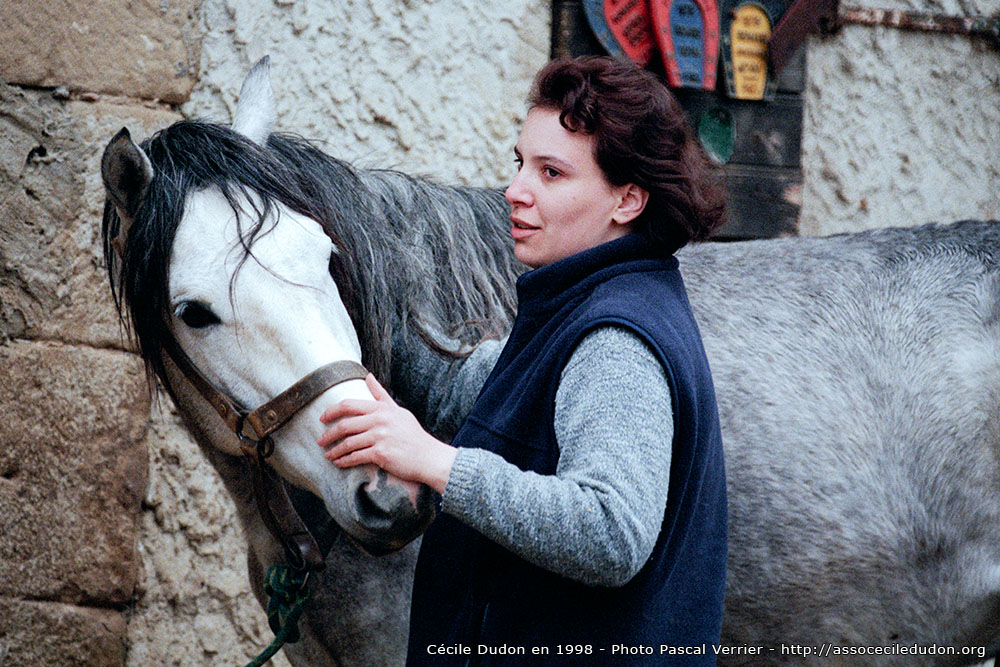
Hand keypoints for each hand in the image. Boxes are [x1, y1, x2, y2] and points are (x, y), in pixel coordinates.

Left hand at [318, 374, 455, 493]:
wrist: (429, 457)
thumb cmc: (413, 435)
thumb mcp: (398, 411)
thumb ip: (381, 395)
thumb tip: (368, 377)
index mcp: (382, 409)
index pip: (349, 405)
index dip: (332, 411)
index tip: (322, 418)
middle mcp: (380, 421)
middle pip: (344, 425)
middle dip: (328, 435)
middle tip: (320, 441)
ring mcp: (380, 437)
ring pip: (348, 443)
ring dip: (334, 451)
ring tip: (328, 456)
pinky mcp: (381, 454)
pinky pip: (356, 457)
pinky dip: (345, 461)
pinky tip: (339, 463)